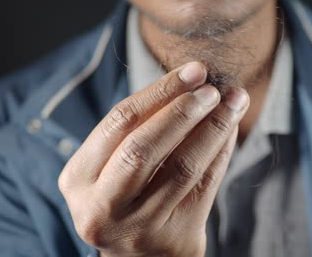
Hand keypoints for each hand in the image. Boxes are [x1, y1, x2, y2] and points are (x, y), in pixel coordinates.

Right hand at [58, 62, 249, 256]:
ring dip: (213, 126)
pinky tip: (231, 128)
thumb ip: (141, 129)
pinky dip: (221, 150)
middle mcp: (101, 206)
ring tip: (233, 101)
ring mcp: (138, 226)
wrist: (140, 255)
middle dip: (183, 110)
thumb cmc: (127, 198)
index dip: (159, 92)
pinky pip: (205, 183)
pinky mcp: (175, 236)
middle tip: (212, 88)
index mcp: (78, 179)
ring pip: (182, 165)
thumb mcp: (114, 166)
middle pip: (143, 146)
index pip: (119, 122)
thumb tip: (192, 82)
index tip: (192, 71)